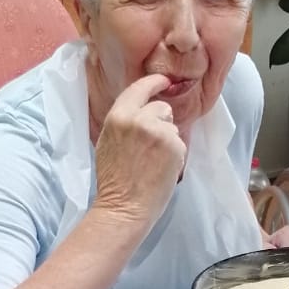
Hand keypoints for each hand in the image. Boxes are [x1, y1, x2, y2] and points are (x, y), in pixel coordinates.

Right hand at [93, 74, 188, 232]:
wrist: (124, 207)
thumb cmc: (114, 180)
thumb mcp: (108, 141)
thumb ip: (125, 120)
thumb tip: (142, 107)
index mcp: (119, 116)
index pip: (140, 88)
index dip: (154, 82)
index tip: (163, 81)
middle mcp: (139, 119)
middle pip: (162, 108)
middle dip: (160, 122)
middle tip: (148, 148)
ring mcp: (159, 132)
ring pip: (173, 126)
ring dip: (168, 140)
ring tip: (152, 161)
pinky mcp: (175, 147)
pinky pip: (180, 143)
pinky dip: (175, 155)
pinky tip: (161, 169)